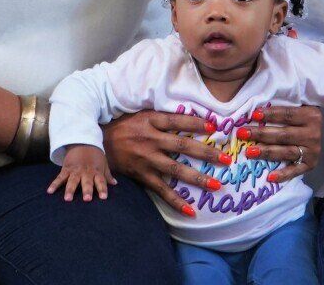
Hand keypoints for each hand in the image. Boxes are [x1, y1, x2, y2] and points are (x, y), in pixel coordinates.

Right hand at [45, 144, 114, 201]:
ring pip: (72, 181)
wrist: (82, 141)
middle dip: (87, 190)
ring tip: (68, 199)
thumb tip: (115, 184)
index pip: (101, 181)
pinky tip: (50, 191)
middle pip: (87, 182)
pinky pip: (60, 177)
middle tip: (87, 199)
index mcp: (96, 171)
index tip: (104, 198)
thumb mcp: (103, 163)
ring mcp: (75, 171)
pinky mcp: (66, 169)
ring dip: (70, 189)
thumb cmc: (95, 155)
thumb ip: (107, 175)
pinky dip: (54, 184)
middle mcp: (86, 172)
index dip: (102, 189)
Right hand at [100, 111, 222, 216]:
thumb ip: (163, 117)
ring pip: (176, 169)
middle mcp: (150, 139)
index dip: (196, 123)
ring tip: (216, 185)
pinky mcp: (141, 175)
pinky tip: (190, 210)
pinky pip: (161, 189)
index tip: (215, 127)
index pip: (177, 121)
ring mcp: (146, 159)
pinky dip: (175, 201)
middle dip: (206, 153)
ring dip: (197, 178)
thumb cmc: (123, 126)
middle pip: (182, 145)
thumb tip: (192, 117)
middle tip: (226, 160)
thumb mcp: (141, 114)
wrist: (97, 142)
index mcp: (150, 120)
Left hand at [237, 104, 322, 184]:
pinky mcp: (310, 164)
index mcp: (311, 115)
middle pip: (284, 134)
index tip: (253, 115)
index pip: (287, 114)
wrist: (321, 132)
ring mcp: (313, 151)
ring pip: (287, 152)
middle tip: (243, 133)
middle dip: (261, 134)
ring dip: (267, 152)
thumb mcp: (298, 106)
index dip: (270, 114)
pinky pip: (295, 171)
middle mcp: (313, 134)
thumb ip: (282, 106)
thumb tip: (255, 111)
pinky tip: (270, 177)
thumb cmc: (301, 117)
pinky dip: (283, 175)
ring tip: (250, 152)